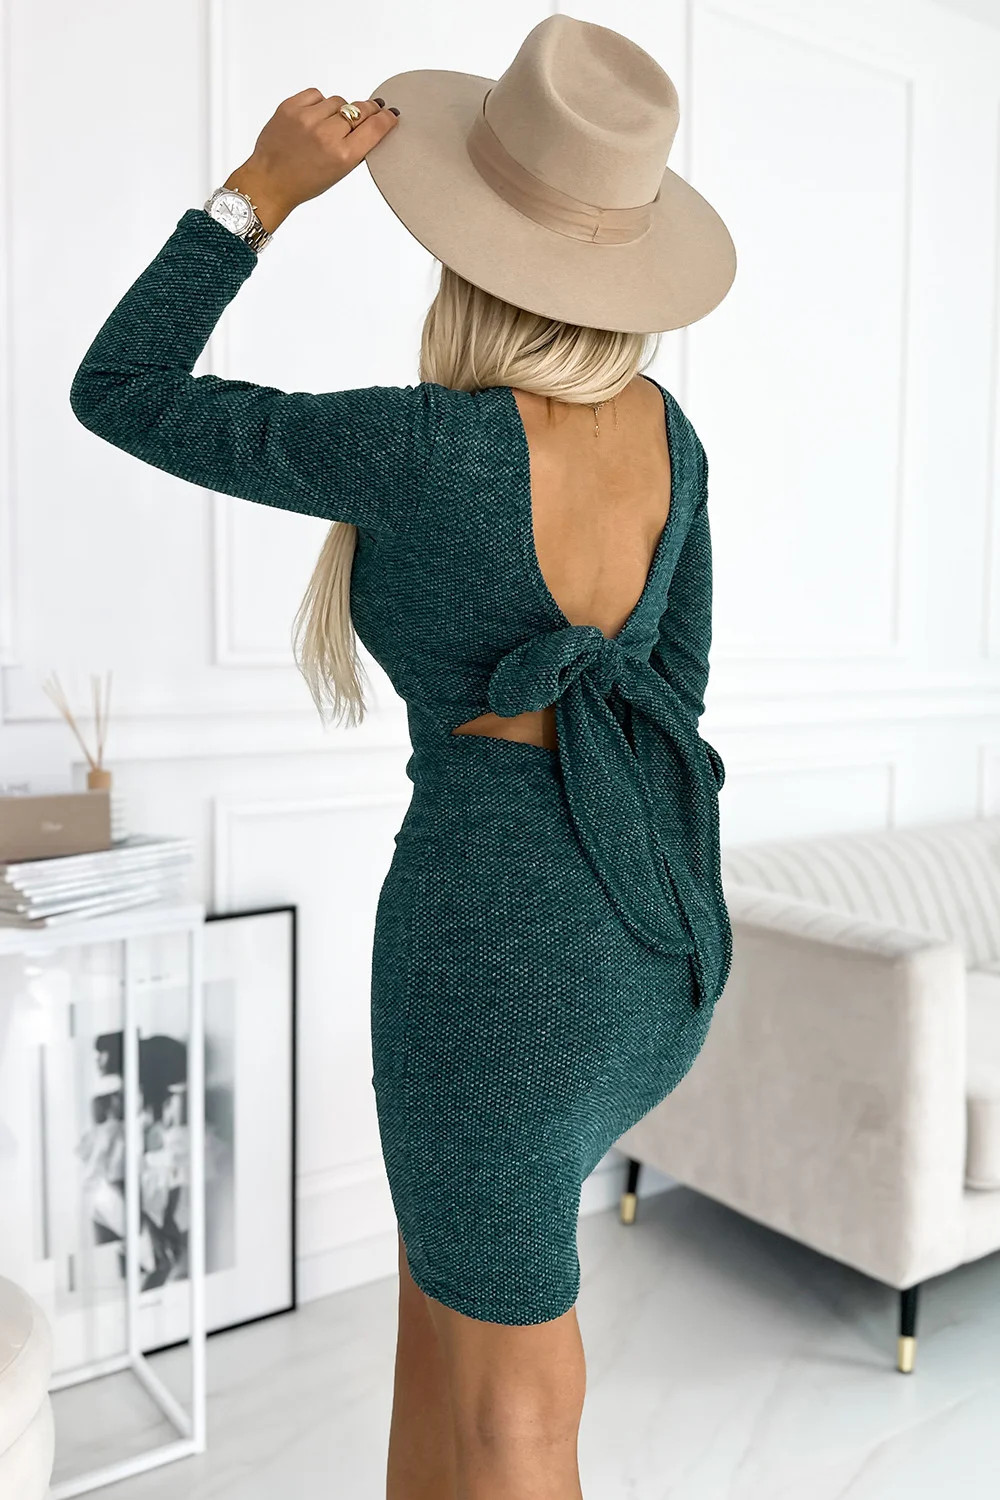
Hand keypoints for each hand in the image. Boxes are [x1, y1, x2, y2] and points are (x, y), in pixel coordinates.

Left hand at [223, 88, 398, 231]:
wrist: (270, 181)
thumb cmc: (304, 182)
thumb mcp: (339, 173)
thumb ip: (357, 148)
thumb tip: (373, 124)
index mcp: (343, 156)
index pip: (375, 127)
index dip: (386, 118)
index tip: (390, 113)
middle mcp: (326, 135)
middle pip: (359, 109)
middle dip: (367, 110)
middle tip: (370, 110)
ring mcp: (307, 119)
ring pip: (338, 101)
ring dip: (338, 110)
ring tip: (328, 126)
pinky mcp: (290, 107)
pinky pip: (316, 95)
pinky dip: (318, 104)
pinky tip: (314, 117)